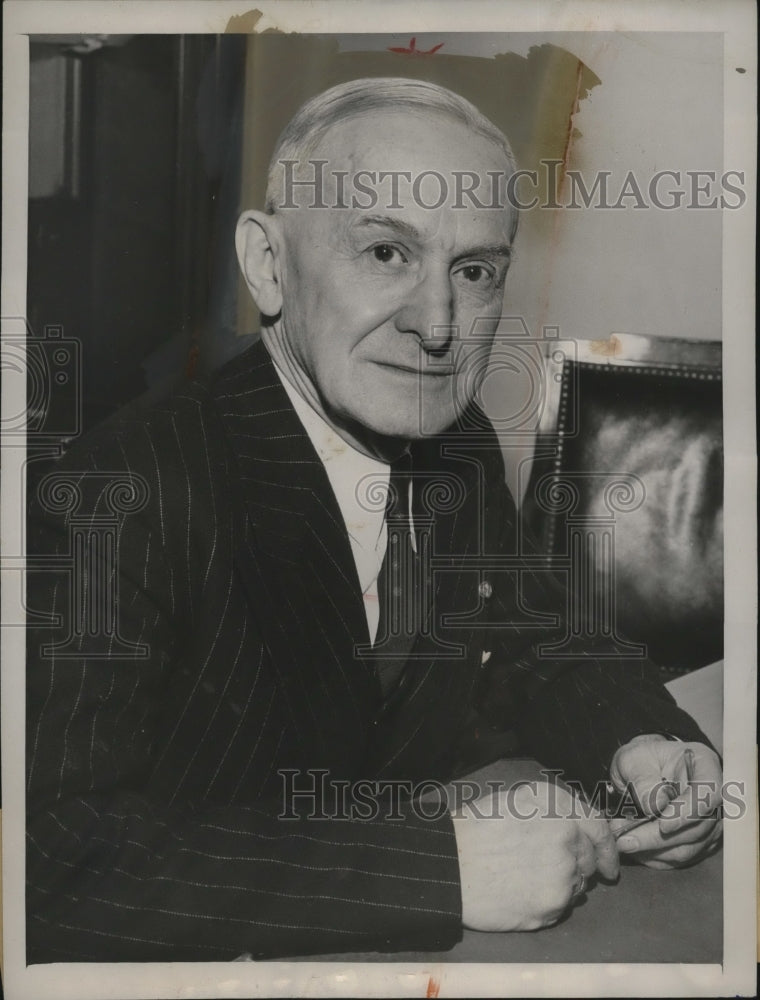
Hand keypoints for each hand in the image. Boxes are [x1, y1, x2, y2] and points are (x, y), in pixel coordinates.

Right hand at [451, 781, 618, 930]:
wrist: (449, 866)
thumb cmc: (474, 830)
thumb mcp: (515, 801)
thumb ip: (552, 810)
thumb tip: (575, 826)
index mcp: (557, 806)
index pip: (599, 827)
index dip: (607, 846)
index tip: (608, 860)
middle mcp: (567, 837)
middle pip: (589, 858)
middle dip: (578, 865)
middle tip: (551, 869)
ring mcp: (563, 874)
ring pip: (578, 884)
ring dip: (563, 883)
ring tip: (528, 878)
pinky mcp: (552, 906)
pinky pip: (562, 906)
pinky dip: (549, 902)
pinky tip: (523, 893)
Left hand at [608, 734, 722, 868]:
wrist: (642, 770)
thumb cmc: (641, 760)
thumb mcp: (634, 758)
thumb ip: (642, 778)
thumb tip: (655, 806)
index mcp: (704, 767)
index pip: (709, 794)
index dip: (687, 812)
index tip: (662, 825)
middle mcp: (714, 798)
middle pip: (697, 827)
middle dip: (658, 838)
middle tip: (624, 840)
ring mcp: (710, 823)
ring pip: (689, 847)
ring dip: (654, 850)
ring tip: (623, 841)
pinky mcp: (698, 843)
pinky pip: (680, 858)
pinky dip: (655, 857)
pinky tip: (635, 848)